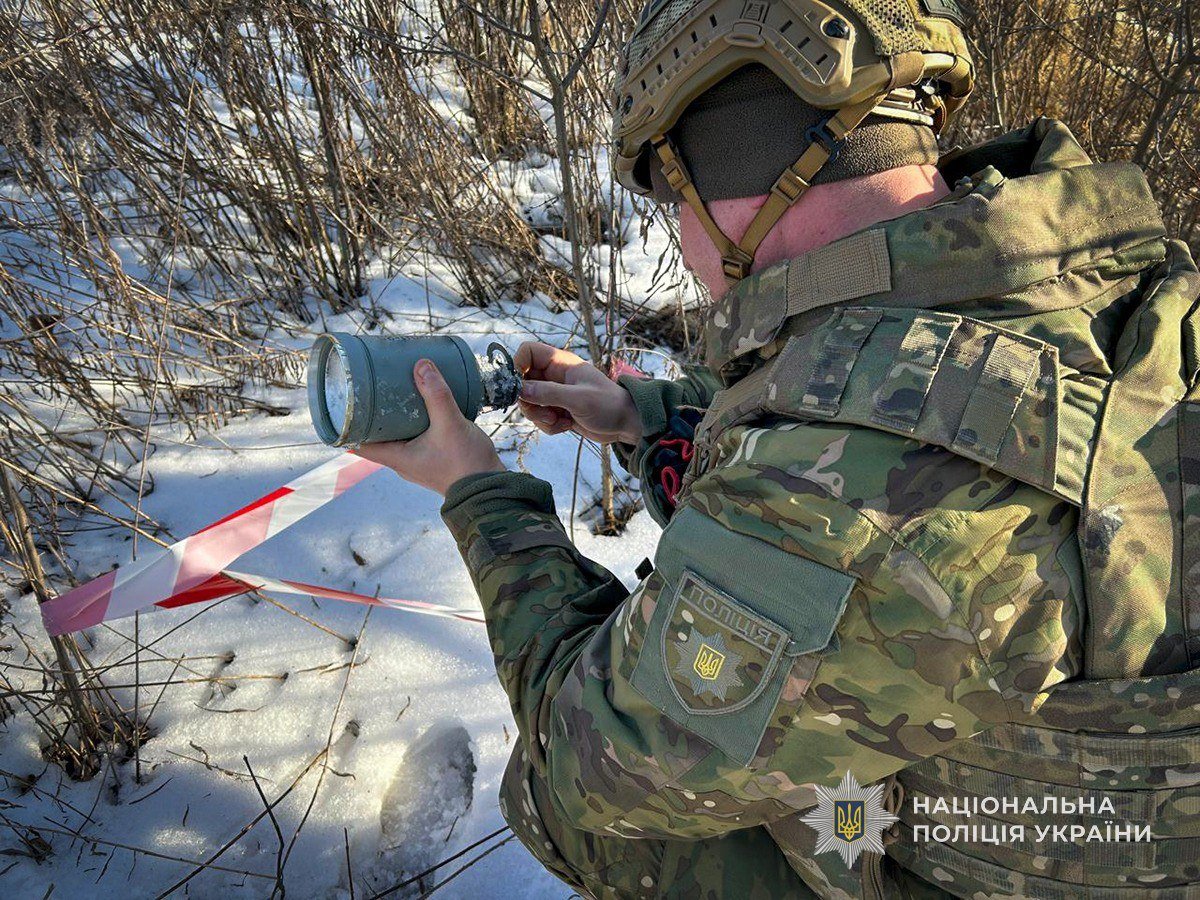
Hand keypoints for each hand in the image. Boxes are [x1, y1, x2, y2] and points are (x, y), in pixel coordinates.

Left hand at [353, 359, 504, 495]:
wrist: (491, 489)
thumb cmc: (465, 463)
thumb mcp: (450, 424)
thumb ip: (436, 395)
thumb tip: (421, 365)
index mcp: (396, 458)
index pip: (358, 445)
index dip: (346, 426)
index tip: (343, 405)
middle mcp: (403, 462)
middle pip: (378, 437)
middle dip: (374, 414)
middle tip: (373, 389)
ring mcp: (419, 462)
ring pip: (399, 437)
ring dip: (396, 418)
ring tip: (398, 393)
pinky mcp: (434, 459)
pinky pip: (416, 438)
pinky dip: (415, 423)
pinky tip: (424, 407)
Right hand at [515, 342, 641, 444]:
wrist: (625, 424)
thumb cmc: (608, 405)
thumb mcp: (578, 399)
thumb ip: (548, 393)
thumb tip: (520, 390)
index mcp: (560, 363)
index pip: (528, 352)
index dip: (518, 366)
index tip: (519, 387)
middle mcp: (554, 376)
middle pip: (523, 382)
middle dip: (530, 402)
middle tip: (545, 413)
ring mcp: (554, 393)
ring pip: (529, 402)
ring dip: (539, 417)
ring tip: (558, 421)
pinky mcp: (557, 410)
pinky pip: (539, 417)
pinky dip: (548, 425)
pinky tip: (566, 426)